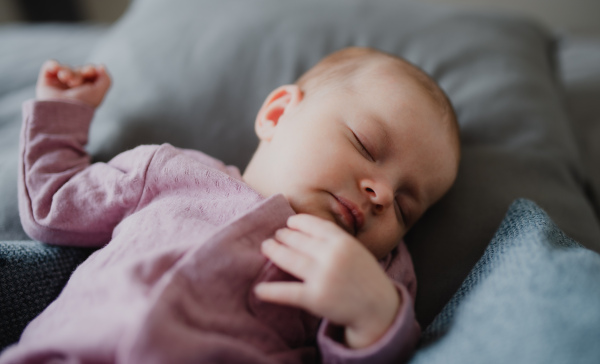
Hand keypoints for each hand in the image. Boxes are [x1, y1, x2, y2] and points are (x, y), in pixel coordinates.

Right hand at [36, 60, 110, 107]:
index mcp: (86, 91)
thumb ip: (105, 79)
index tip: (89, 71)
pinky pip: (50, 66)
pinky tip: (56, 69)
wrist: (61, 111)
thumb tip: (101, 66)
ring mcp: (59, 85)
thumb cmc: (81, 104)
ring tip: (66, 79)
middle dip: (78, 73)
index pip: (89, 73)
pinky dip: (53, 65)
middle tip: (75, 83)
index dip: (90, 69)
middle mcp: (73, 88)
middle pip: (78, 70)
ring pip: (65, 68)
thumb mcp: (98, 93)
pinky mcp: (46, 82)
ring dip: (67, 72)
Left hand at [255, 214, 400, 348]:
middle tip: (275, 236)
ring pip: (290, 259)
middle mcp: (332, 256)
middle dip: (284, 236)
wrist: (379, 308)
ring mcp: (323, 277)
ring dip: (274, 251)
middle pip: (299, 240)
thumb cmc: (365, 277)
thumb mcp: (356, 251)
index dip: (298, 222)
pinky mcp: (316, 298)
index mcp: (344, 242)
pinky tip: (258, 290)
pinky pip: (288, 292)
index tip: (289, 222)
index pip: (314, 225)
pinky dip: (271, 291)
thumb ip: (335, 241)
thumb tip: (304, 230)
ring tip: (266, 247)